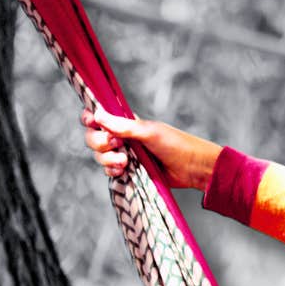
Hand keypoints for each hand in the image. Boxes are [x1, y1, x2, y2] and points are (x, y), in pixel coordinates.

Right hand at [80, 107, 221, 190]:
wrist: (194, 169)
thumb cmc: (176, 145)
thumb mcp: (149, 132)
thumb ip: (123, 126)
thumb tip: (97, 114)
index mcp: (127, 123)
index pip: (98, 118)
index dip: (90, 120)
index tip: (93, 123)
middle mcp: (122, 137)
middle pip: (93, 138)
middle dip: (99, 142)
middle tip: (116, 144)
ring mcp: (125, 155)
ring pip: (100, 156)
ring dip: (107, 159)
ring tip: (125, 162)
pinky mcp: (129, 171)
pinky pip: (109, 171)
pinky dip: (112, 171)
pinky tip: (123, 171)